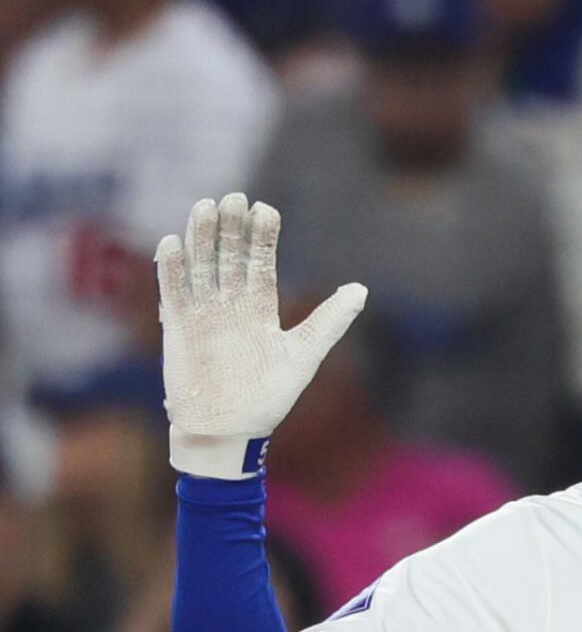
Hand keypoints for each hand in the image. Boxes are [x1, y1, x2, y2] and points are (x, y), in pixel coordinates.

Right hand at [156, 195, 364, 479]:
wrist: (228, 433)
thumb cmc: (267, 400)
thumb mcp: (304, 357)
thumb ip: (329, 322)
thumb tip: (361, 290)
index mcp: (261, 309)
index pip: (260, 262)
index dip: (262, 237)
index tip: (266, 209)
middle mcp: (231, 305)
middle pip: (229, 256)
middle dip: (231, 228)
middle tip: (235, 197)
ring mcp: (203, 313)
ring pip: (201, 265)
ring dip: (201, 237)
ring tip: (206, 206)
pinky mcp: (178, 326)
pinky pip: (173, 290)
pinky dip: (171, 268)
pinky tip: (173, 242)